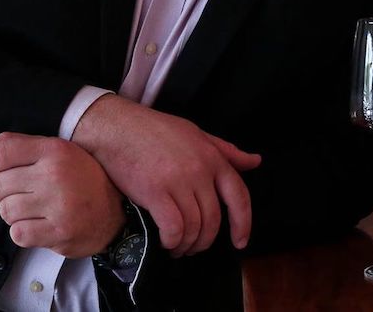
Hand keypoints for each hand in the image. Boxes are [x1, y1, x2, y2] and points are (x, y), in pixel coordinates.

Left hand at [0, 133, 125, 258]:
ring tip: (28, 209)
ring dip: (11, 213)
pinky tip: (36, 224)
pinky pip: (18, 234)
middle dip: (1, 192)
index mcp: (54, 150)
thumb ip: (15, 146)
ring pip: (6, 211)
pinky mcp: (59, 233)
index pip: (3, 153)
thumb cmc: (80, 177)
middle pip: (0, 184)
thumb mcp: (54, 151)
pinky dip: (21, 231)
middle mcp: (55, 175)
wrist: (115, 211)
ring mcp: (58, 205)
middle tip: (16, 194)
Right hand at [71, 95, 260, 257]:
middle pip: (214, 219)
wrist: (117, 126)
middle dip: (205, 240)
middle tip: (193, 246)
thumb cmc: (155, 129)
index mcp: (212, 156)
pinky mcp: (155, 192)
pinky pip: (174, 229)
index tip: (239, 242)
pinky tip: (165, 242)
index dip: (243, 223)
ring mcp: (178, 181)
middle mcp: (199, 170)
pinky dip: (172, 242)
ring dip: (187, 245)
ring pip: (194, 228)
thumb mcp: (195, 133)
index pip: (239, 195)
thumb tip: (255, 161)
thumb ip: (225, 151)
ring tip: (177, 246)